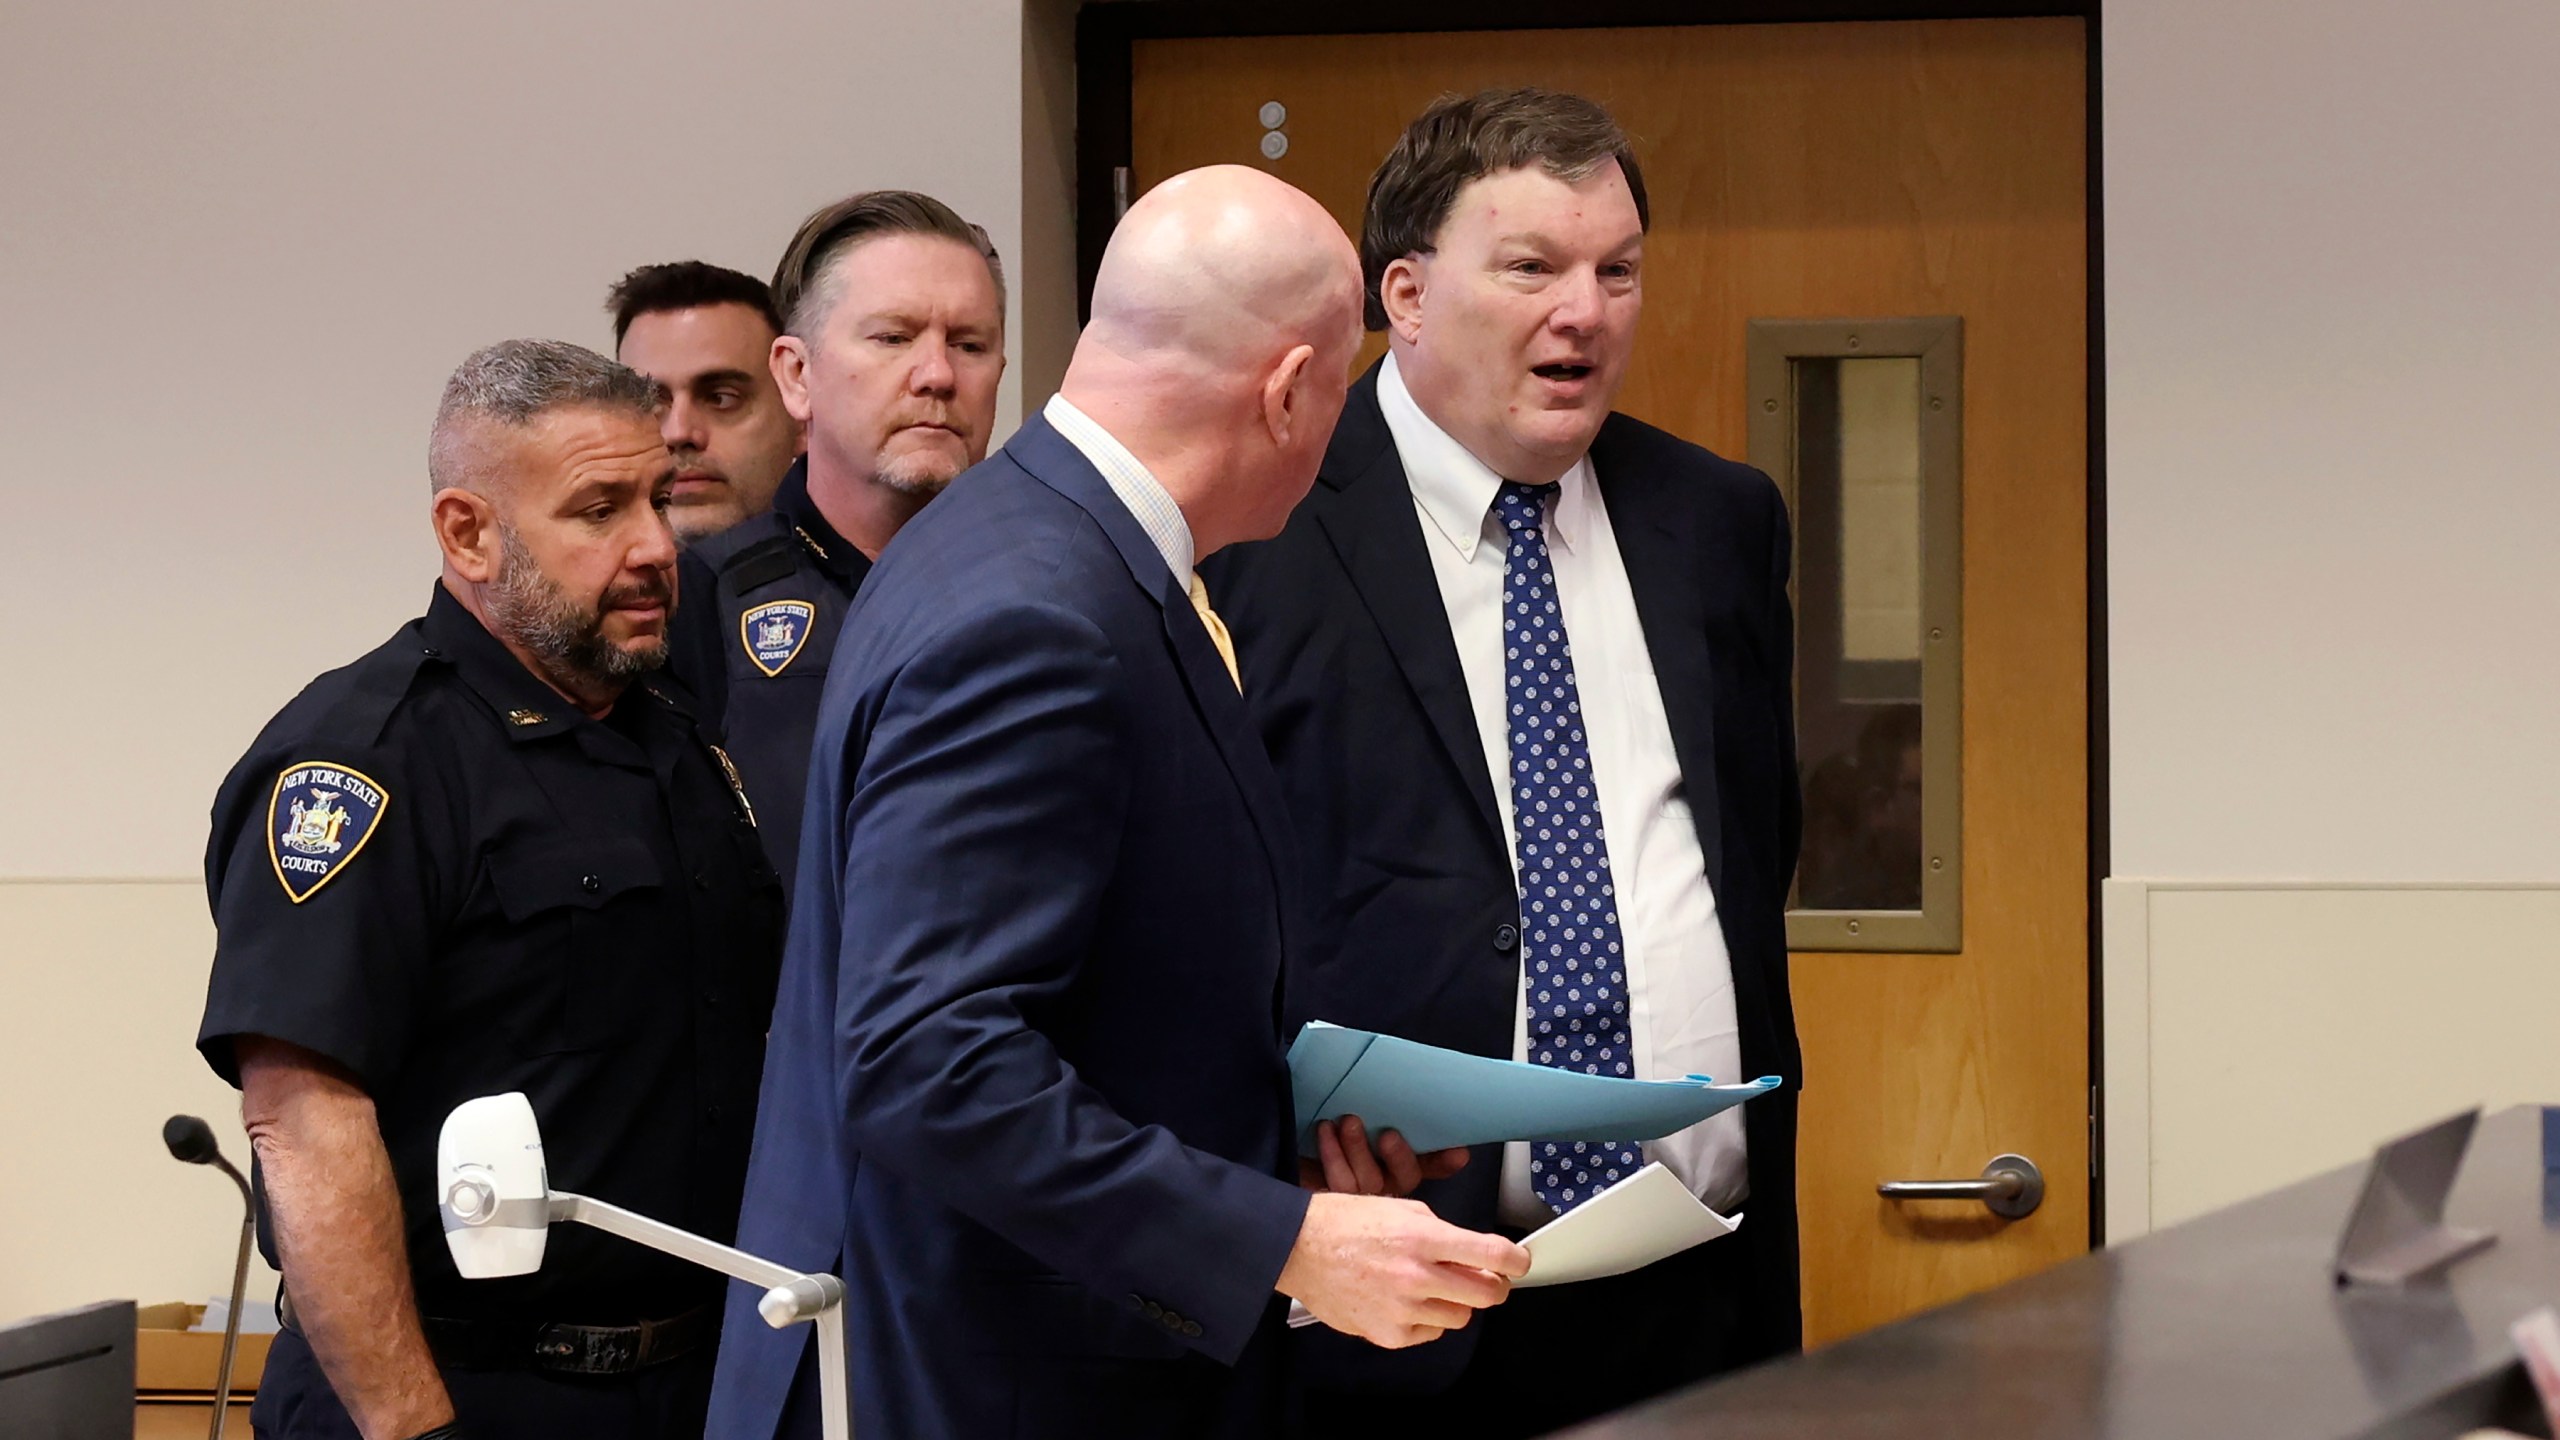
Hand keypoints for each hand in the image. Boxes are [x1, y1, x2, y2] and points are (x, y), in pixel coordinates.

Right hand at [1275, 1192, 1528, 1348]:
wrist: (1299, 1249)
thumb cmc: (1346, 1222)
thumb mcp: (1403, 1209)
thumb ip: (1444, 1233)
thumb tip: (1477, 1252)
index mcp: (1424, 1237)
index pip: (1493, 1254)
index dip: (1516, 1260)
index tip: (1520, 1261)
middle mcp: (1417, 1276)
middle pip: (1487, 1294)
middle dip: (1495, 1285)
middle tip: (1487, 1277)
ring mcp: (1403, 1309)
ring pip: (1461, 1316)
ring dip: (1456, 1301)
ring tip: (1432, 1285)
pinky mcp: (1389, 1334)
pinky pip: (1430, 1331)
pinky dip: (1428, 1318)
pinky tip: (1407, 1300)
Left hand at [1298, 1115, 1470, 1196]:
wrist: (1289, 1147)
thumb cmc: (1330, 1128)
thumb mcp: (1361, 1113)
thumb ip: (1385, 1106)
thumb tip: (1402, 1076)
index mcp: (1399, 1165)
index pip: (1432, 1166)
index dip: (1445, 1161)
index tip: (1458, 1152)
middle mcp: (1384, 1185)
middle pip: (1404, 1178)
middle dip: (1399, 1156)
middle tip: (1388, 1135)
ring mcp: (1359, 1197)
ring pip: (1369, 1182)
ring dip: (1359, 1150)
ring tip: (1349, 1123)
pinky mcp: (1332, 1200)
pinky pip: (1338, 1182)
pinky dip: (1332, 1154)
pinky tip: (1326, 1131)